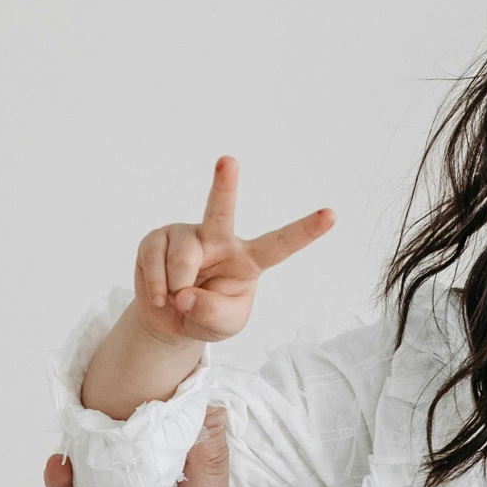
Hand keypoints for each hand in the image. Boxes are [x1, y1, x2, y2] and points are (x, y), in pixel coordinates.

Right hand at [44, 406, 235, 486]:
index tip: (175, 384)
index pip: (182, 450)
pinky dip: (61, 468)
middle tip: (131, 387)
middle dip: (134, 423)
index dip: (180, 421)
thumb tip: (213, 412)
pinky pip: (62, 486)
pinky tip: (67, 453)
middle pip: (138, 450)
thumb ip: (209, 465)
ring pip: (99, 461)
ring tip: (97, 413)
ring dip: (97, 440)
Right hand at [127, 156, 334, 346]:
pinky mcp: (158, 238)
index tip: (331, 214)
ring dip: (178, 286)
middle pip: (221, 210)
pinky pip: (155, 262)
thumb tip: (185, 294)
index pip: (281, 244)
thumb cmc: (207, 316)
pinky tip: (160, 295)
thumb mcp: (224, 326)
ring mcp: (187, 235)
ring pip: (183, 257)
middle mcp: (219, 239)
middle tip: (228, 160)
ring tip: (178, 298)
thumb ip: (212, 314)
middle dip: (224, 184)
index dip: (305, 231)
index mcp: (249, 259)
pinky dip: (156, 287)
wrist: (170, 319)